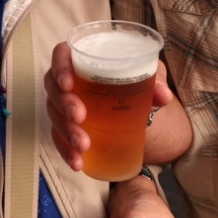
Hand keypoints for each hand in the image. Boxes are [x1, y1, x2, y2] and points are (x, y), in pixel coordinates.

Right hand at [44, 41, 174, 171]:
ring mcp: (63, 105)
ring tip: (83, 145)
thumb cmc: (135, 81)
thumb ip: (156, 81)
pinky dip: (66, 151)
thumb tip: (164, 95)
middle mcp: (67, 80)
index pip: (61, 55)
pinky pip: (59, 138)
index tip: (69, 84)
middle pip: (53, 87)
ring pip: (54, 115)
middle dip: (63, 103)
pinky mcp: (65, 127)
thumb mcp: (148, 76)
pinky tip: (78, 163)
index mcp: (83, 59)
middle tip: (80, 116)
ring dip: (66, 131)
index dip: (60, 67)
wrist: (136, 108)